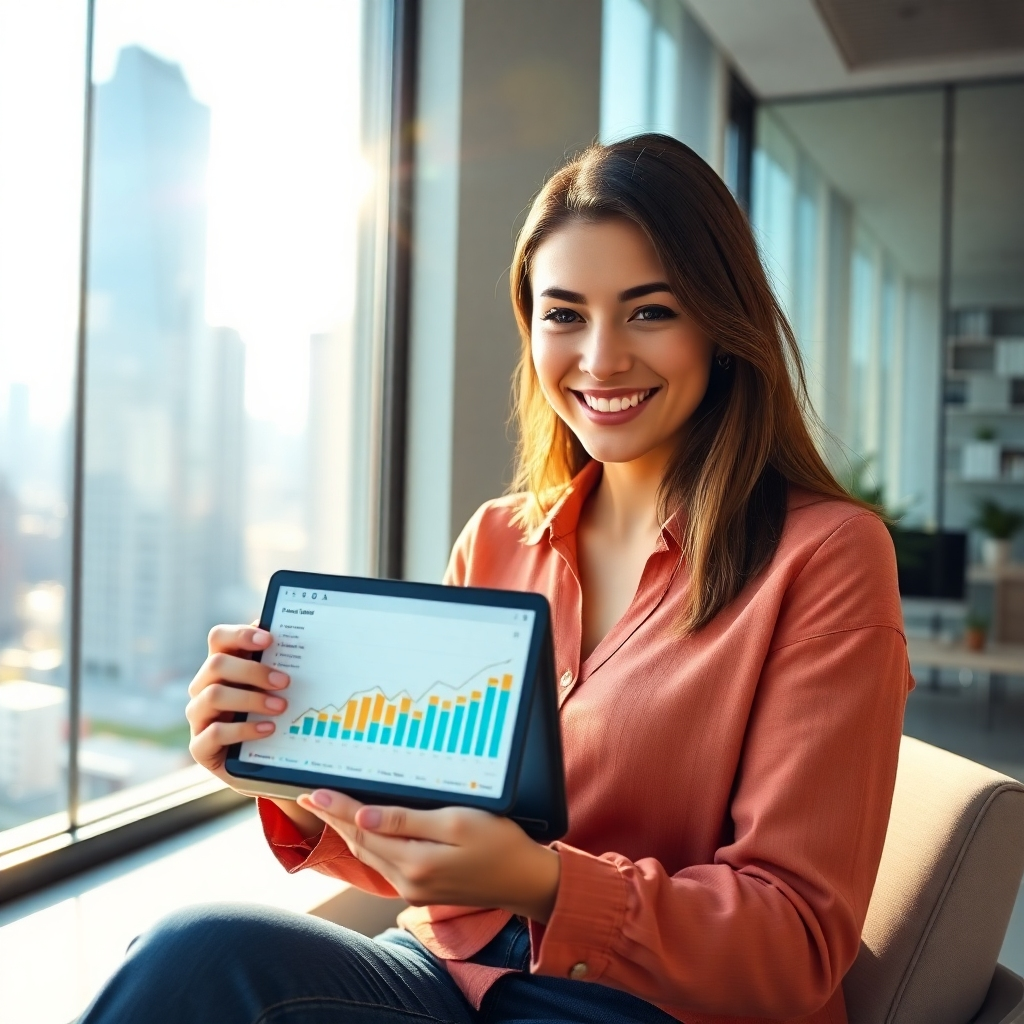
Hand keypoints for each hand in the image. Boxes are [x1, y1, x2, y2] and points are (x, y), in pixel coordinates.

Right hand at [186, 625, 323, 836]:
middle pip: (217, 664)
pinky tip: (268, 729)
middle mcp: (203, 687)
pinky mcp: (200, 746)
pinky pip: (215, 732)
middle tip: (285, 681)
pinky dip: (244, 729)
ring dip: (251, 699)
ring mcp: (199, 717)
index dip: (241, 634)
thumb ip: (278, 664)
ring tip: (281, 707)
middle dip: (253, 670)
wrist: (264, 764)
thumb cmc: (271, 715)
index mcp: (221, 665)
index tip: (270, 640)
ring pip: (213, 695)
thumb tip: (303, 635)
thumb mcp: (275, 689)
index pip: (219, 638)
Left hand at [296, 789, 560, 922]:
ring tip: (329, 810)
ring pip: (370, 856)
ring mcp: (415, 889)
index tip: (313, 792)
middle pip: (361, 845)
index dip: (337, 808)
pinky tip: (366, 830)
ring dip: (348, 832)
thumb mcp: (457, 823)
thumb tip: (363, 817)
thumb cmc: (500, 843)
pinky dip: (369, 843)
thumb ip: (408, 821)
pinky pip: (386, 863)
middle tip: (311, 796)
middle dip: (334, 819)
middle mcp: (408, 881)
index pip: (363, 829)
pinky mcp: (424, 889)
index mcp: (414, 862)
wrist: (527, 880)